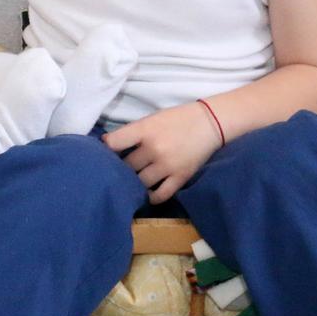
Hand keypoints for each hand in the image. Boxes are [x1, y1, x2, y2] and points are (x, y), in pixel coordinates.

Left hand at [101, 102, 222, 203]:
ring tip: (134, 181)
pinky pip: (160, 195)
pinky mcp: (180, 177)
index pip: (114, 143)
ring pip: (140, 182)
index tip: (106, 153)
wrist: (210, 123)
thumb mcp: (152, 119)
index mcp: (145, 130)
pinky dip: (151, 197)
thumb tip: (108, 145)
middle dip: (122, 168)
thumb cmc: (178, 119)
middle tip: (122, 169)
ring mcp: (167, 165)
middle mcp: (154, 149)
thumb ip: (133, 132)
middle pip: (127, 166)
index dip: (106, 149)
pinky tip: (147, 194)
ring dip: (136, 182)